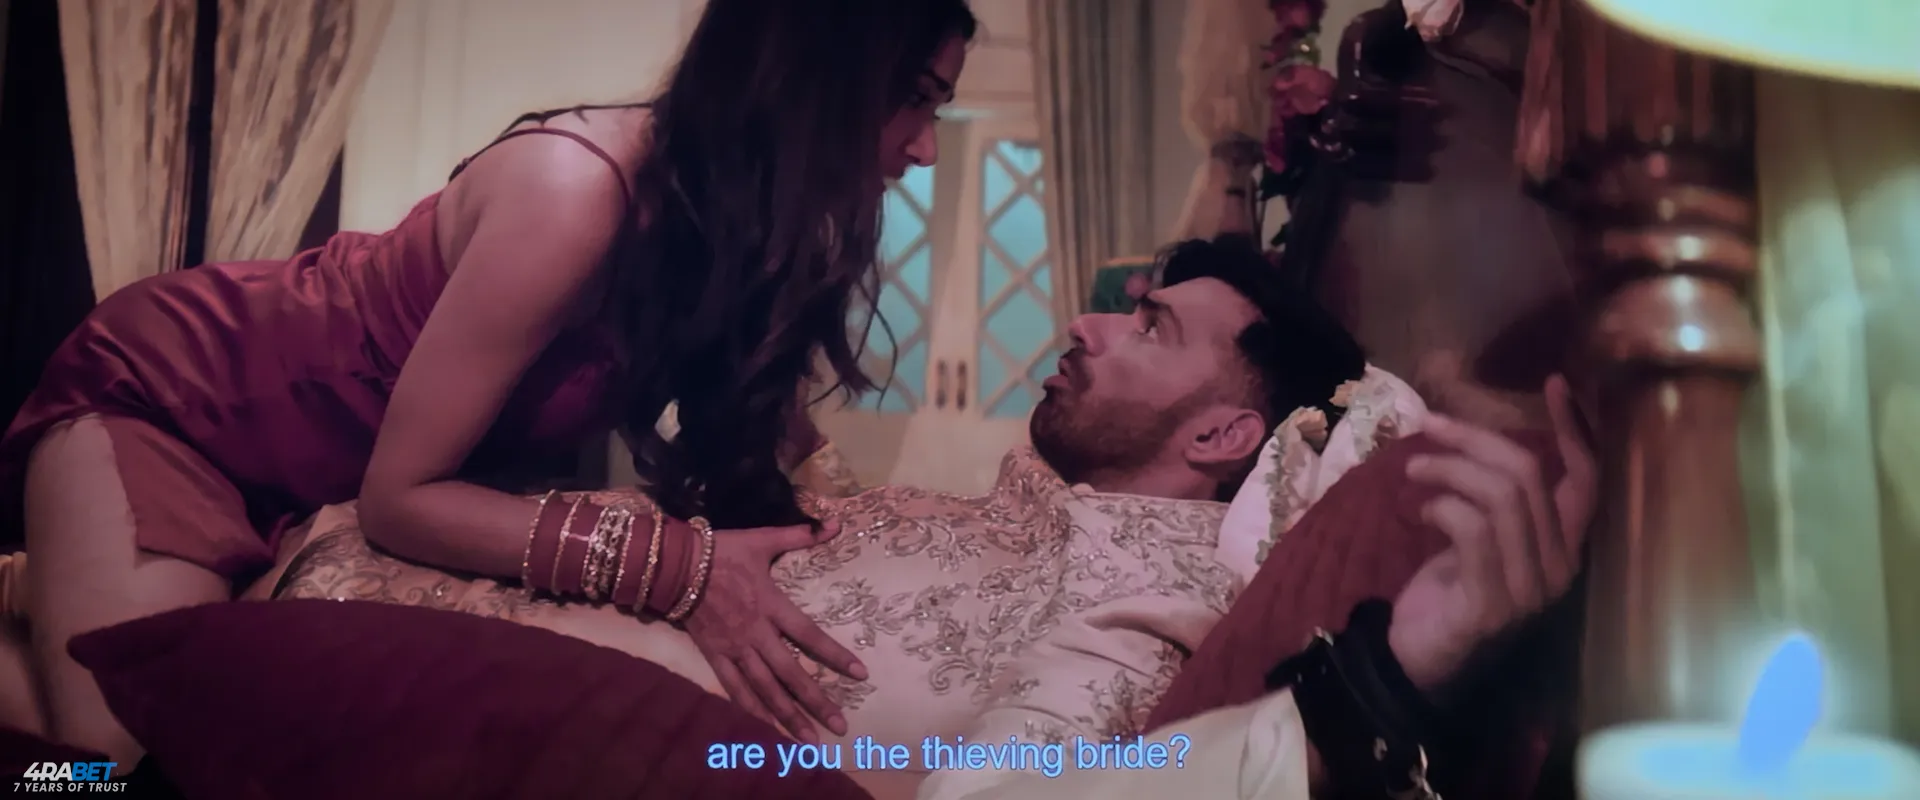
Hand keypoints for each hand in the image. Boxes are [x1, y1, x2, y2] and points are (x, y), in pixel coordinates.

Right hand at [681, 521, 866, 740]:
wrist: (675, 564)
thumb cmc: (722, 551)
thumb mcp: (762, 540)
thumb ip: (800, 536)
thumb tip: (836, 524)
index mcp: (772, 605)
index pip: (810, 635)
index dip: (835, 655)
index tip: (860, 675)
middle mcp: (756, 634)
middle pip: (791, 674)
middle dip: (817, 702)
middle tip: (841, 726)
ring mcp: (734, 650)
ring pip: (765, 690)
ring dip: (788, 717)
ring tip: (809, 741)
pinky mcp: (714, 658)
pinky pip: (734, 690)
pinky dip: (751, 711)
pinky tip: (765, 730)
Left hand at [1387, 375, 1596, 693]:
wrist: (1417, 659)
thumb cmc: (1449, 591)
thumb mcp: (1477, 535)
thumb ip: (1494, 498)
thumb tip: (1475, 436)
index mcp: (1565, 548)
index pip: (1588, 480)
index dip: (1575, 430)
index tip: (1554, 383)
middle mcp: (1560, 569)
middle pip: (1528, 477)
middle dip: (1474, 439)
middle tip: (1429, 426)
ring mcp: (1531, 590)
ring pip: (1502, 497)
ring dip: (1449, 469)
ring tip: (1414, 469)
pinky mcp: (1493, 604)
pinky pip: (1473, 530)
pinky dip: (1442, 507)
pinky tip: (1419, 511)